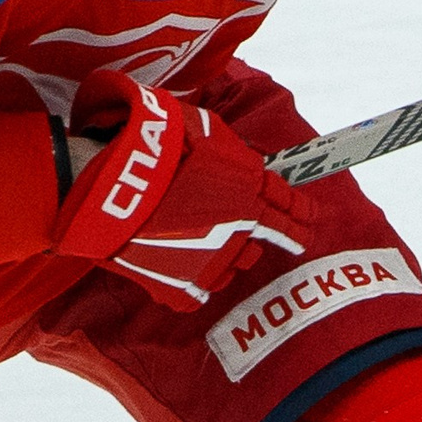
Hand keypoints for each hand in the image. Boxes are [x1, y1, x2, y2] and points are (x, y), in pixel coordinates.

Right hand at [52, 70, 316, 309]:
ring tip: (211, 241)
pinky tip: (185, 268)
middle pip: (268, 239)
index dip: (303, 213)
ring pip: (237, 265)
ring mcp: (212, 262)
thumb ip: (236, 152)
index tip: (310, 218)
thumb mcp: (207, 130)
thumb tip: (250, 160)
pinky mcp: (181, 286)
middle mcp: (240, 230)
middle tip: (273, 233)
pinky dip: (196, 281)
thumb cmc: (157, 147)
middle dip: (273, 234)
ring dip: (231, 253)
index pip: (292, 208)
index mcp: (251, 193)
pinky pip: (202, 291)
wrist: (112, 184)